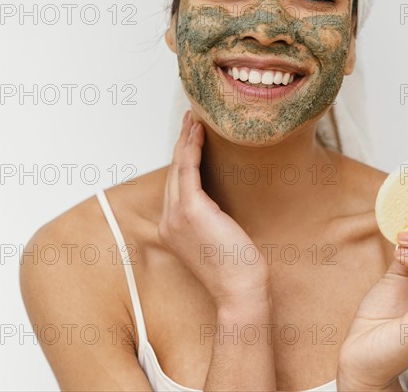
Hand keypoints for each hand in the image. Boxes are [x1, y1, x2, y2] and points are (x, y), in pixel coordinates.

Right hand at [158, 110, 270, 307]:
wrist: (240, 289)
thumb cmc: (236, 267)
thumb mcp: (217, 238)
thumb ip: (209, 217)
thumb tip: (218, 200)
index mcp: (173, 228)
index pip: (176, 184)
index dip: (182, 157)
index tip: (190, 136)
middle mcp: (168, 220)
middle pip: (174, 171)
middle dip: (182, 142)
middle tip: (191, 119)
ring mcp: (176, 215)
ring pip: (178, 166)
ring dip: (186, 138)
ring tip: (194, 118)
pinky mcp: (191, 210)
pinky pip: (188, 169)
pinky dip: (192, 147)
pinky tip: (199, 132)